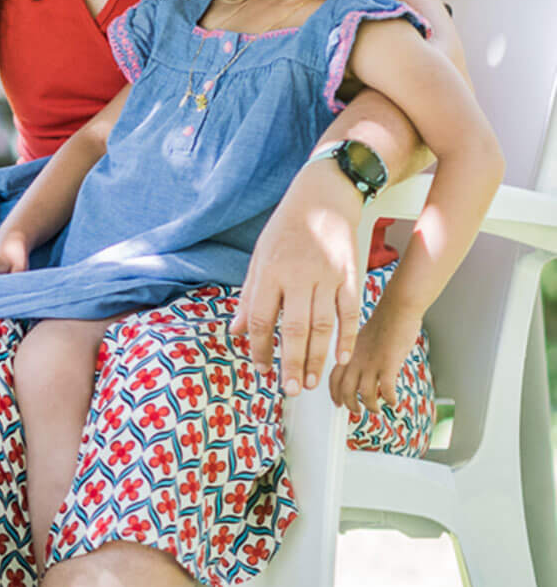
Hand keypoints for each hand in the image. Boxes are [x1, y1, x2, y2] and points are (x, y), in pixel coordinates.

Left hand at [233, 163, 361, 393]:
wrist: (322, 196)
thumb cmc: (286, 229)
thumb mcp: (259, 258)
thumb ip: (250, 298)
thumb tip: (236, 332)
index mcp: (270, 273)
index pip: (262, 320)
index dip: (260, 349)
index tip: (261, 370)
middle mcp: (297, 275)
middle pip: (294, 328)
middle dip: (292, 363)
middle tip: (292, 390)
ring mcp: (326, 275)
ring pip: (322, 324)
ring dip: (318, 357)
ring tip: (314, 382)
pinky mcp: (349, 273)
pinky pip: (349, 310)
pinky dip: (347, 335)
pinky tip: (342, 357)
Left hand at [330, 301, 419, 414]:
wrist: (398, 307)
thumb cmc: (385, 319)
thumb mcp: (362, 337)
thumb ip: (358, 353)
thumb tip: (361, 367)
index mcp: (347, 351)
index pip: (333, 378)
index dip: (334, 393)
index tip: (337, 402)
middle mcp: (355, 358)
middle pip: (345, 390)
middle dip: (349, 405)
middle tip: (356, 411)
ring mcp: (371, 362)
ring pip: (364, 394)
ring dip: (370, 406)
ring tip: (376, 410)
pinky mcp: (388, 364)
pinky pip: (386, 390)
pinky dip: (390, 400)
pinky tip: (394, 402)